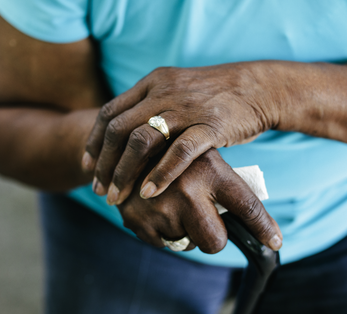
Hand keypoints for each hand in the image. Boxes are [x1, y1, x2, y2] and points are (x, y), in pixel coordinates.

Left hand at [82, 64, 275, 205]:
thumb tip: (129, 135)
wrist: (259, 87)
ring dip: (125, 173)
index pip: (111, 112)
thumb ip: (153, 107)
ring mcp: (186, 108)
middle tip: (98, 190)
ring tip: (117, 196)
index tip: (87, 166)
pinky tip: (149, 193)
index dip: (94, 142)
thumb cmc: (217, 97)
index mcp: (153, 83)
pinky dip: (160, 174)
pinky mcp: (209, 125)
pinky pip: (179, 152)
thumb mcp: (177, 92)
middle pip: (120, 130)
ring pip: (142, 141)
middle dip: (104, 164)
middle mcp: (164, 92)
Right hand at [117, 149, 282, 252]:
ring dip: (185, 232)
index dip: (263, 228)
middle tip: (206, 222)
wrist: (123, 145)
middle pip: (216, 241)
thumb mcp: (204, 158)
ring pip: (188, 244)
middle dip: (214, 237)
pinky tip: (157, 210)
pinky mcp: (138, 220)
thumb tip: (257, 221)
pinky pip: (163, 244)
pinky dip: (163, 232)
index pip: (246, 206)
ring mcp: (161, 207)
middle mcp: (187, 188)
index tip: (275, 243)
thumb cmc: (176, 154)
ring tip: (174, 206)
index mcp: (210, 169)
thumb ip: (224, 185)